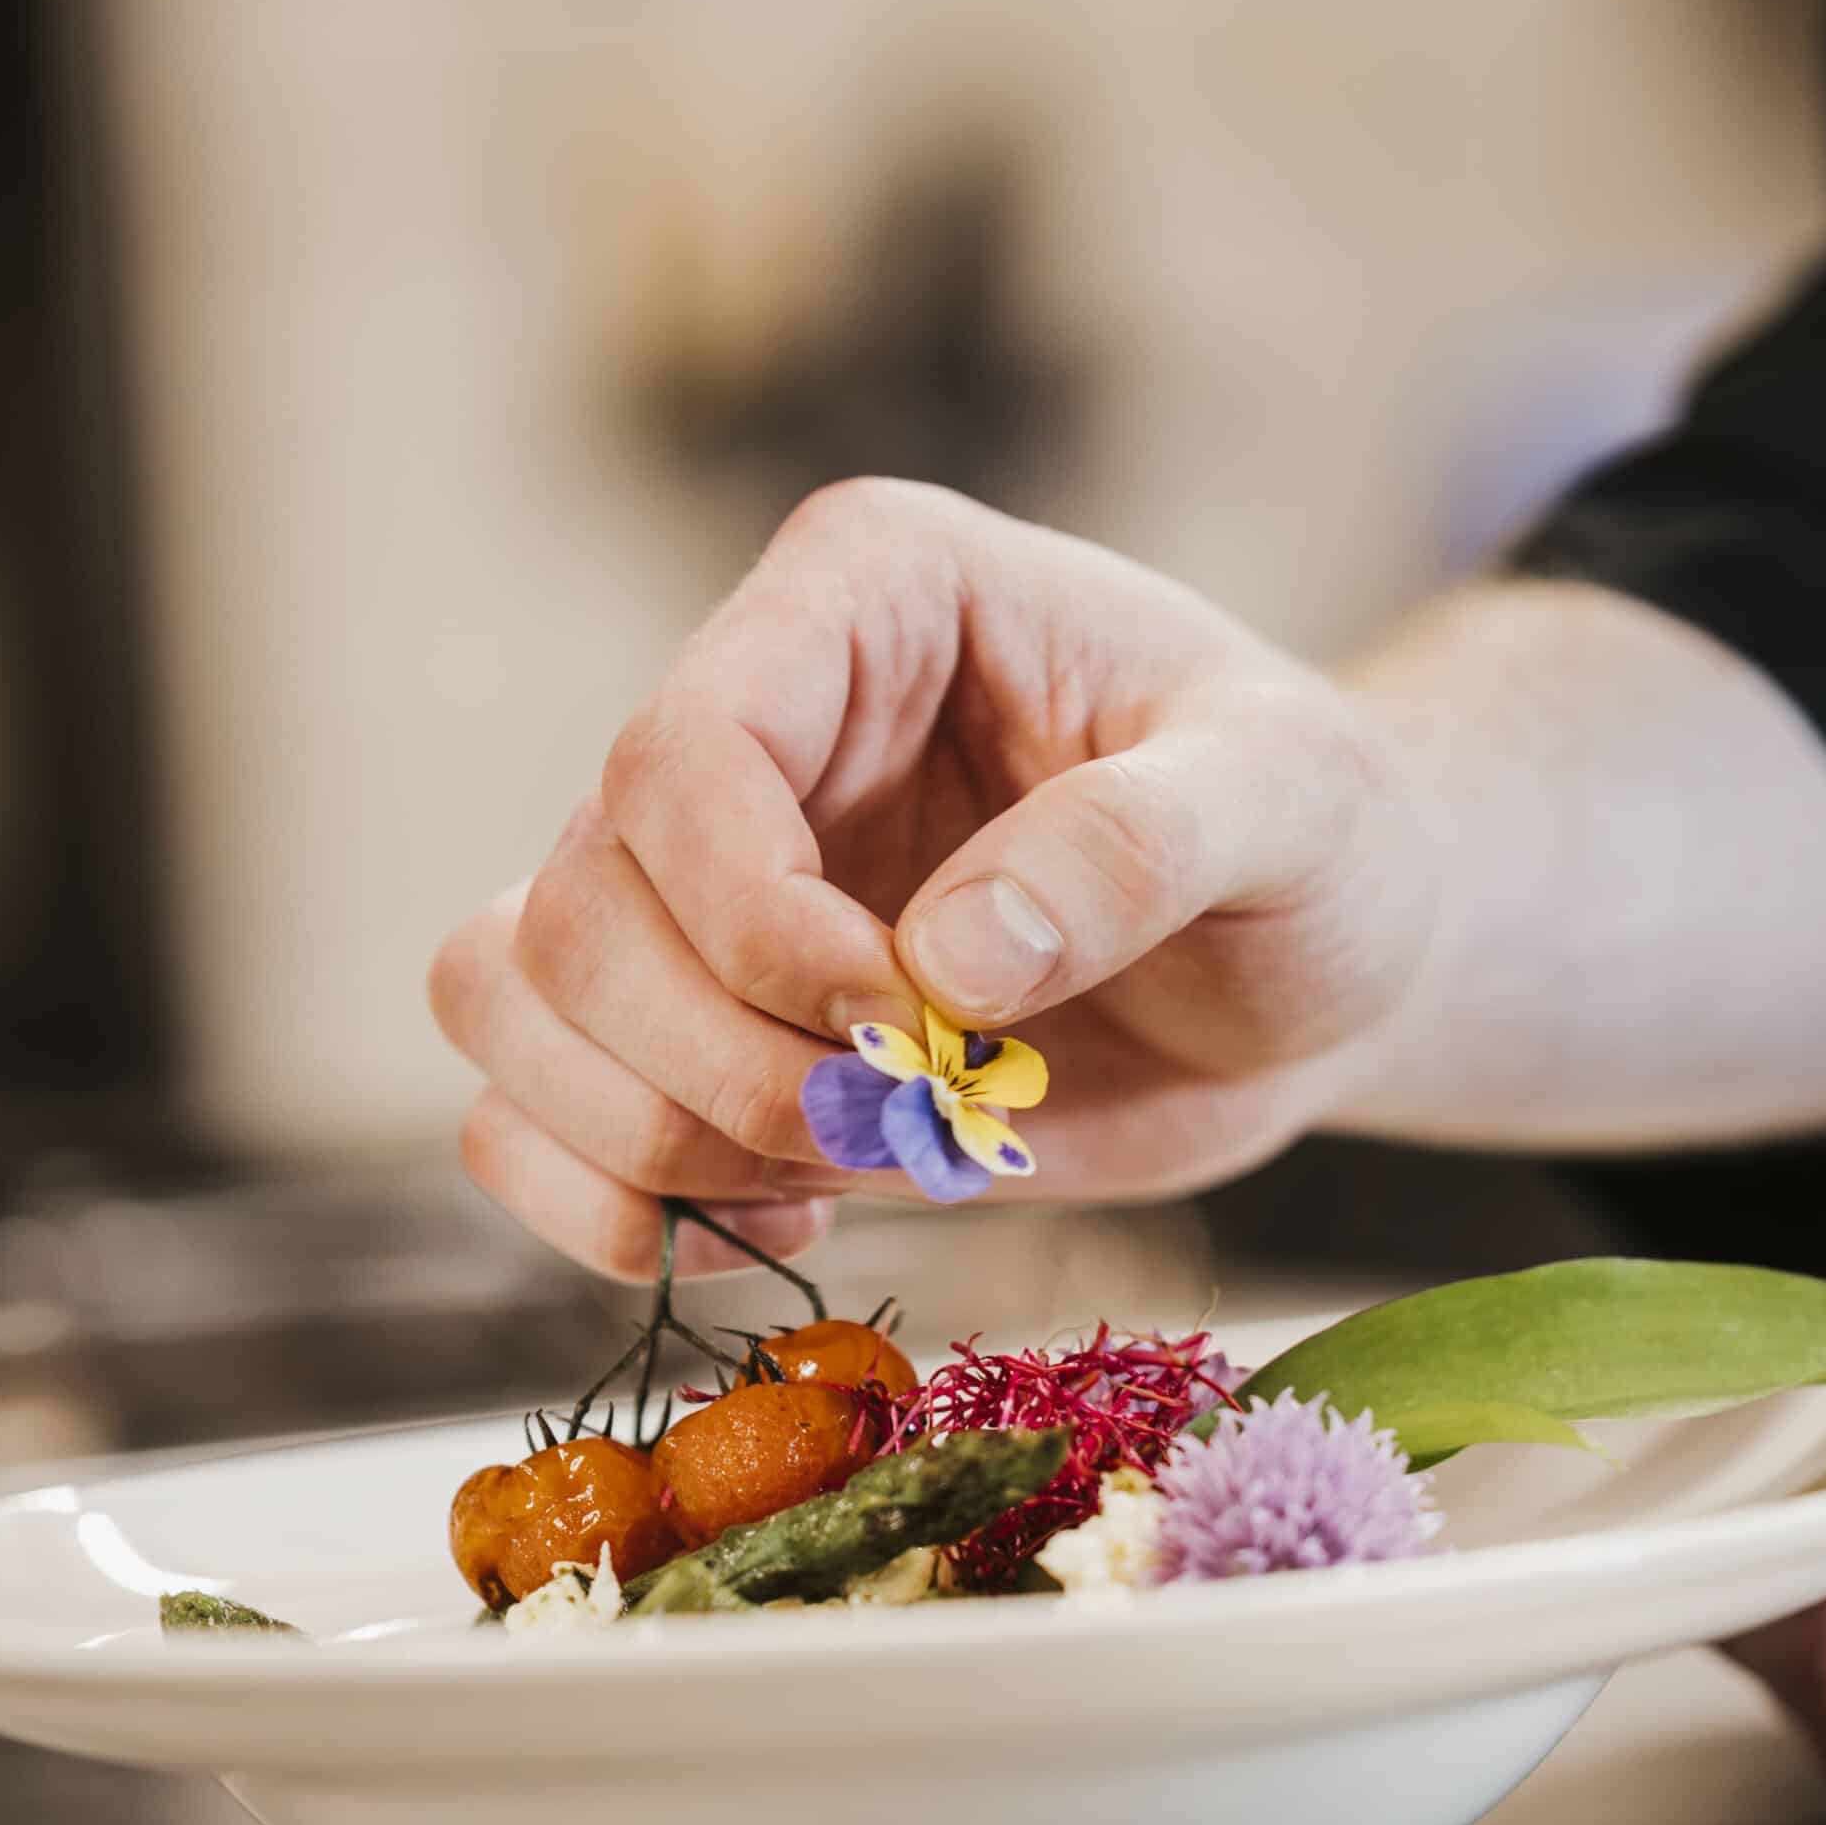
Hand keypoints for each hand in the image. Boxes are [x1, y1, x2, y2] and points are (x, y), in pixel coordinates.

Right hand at [429, 480, 1435, 1276]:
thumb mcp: (1289, 806)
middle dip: (720, 1063)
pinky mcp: (693, 1014)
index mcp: (866, 598)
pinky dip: (603, 1198)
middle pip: (579, 905)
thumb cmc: (1317, 840)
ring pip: (508, 999)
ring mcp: (698, 877)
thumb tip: (953, 960)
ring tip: (831, 1179)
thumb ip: (1136, 846)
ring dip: (643, 1135)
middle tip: (900, 1122)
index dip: (755, 923)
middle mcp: (747, 720)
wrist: (1315, 962)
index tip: (906, 1027)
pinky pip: (522, 1107)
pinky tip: (771, 1226)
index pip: (683, 751)